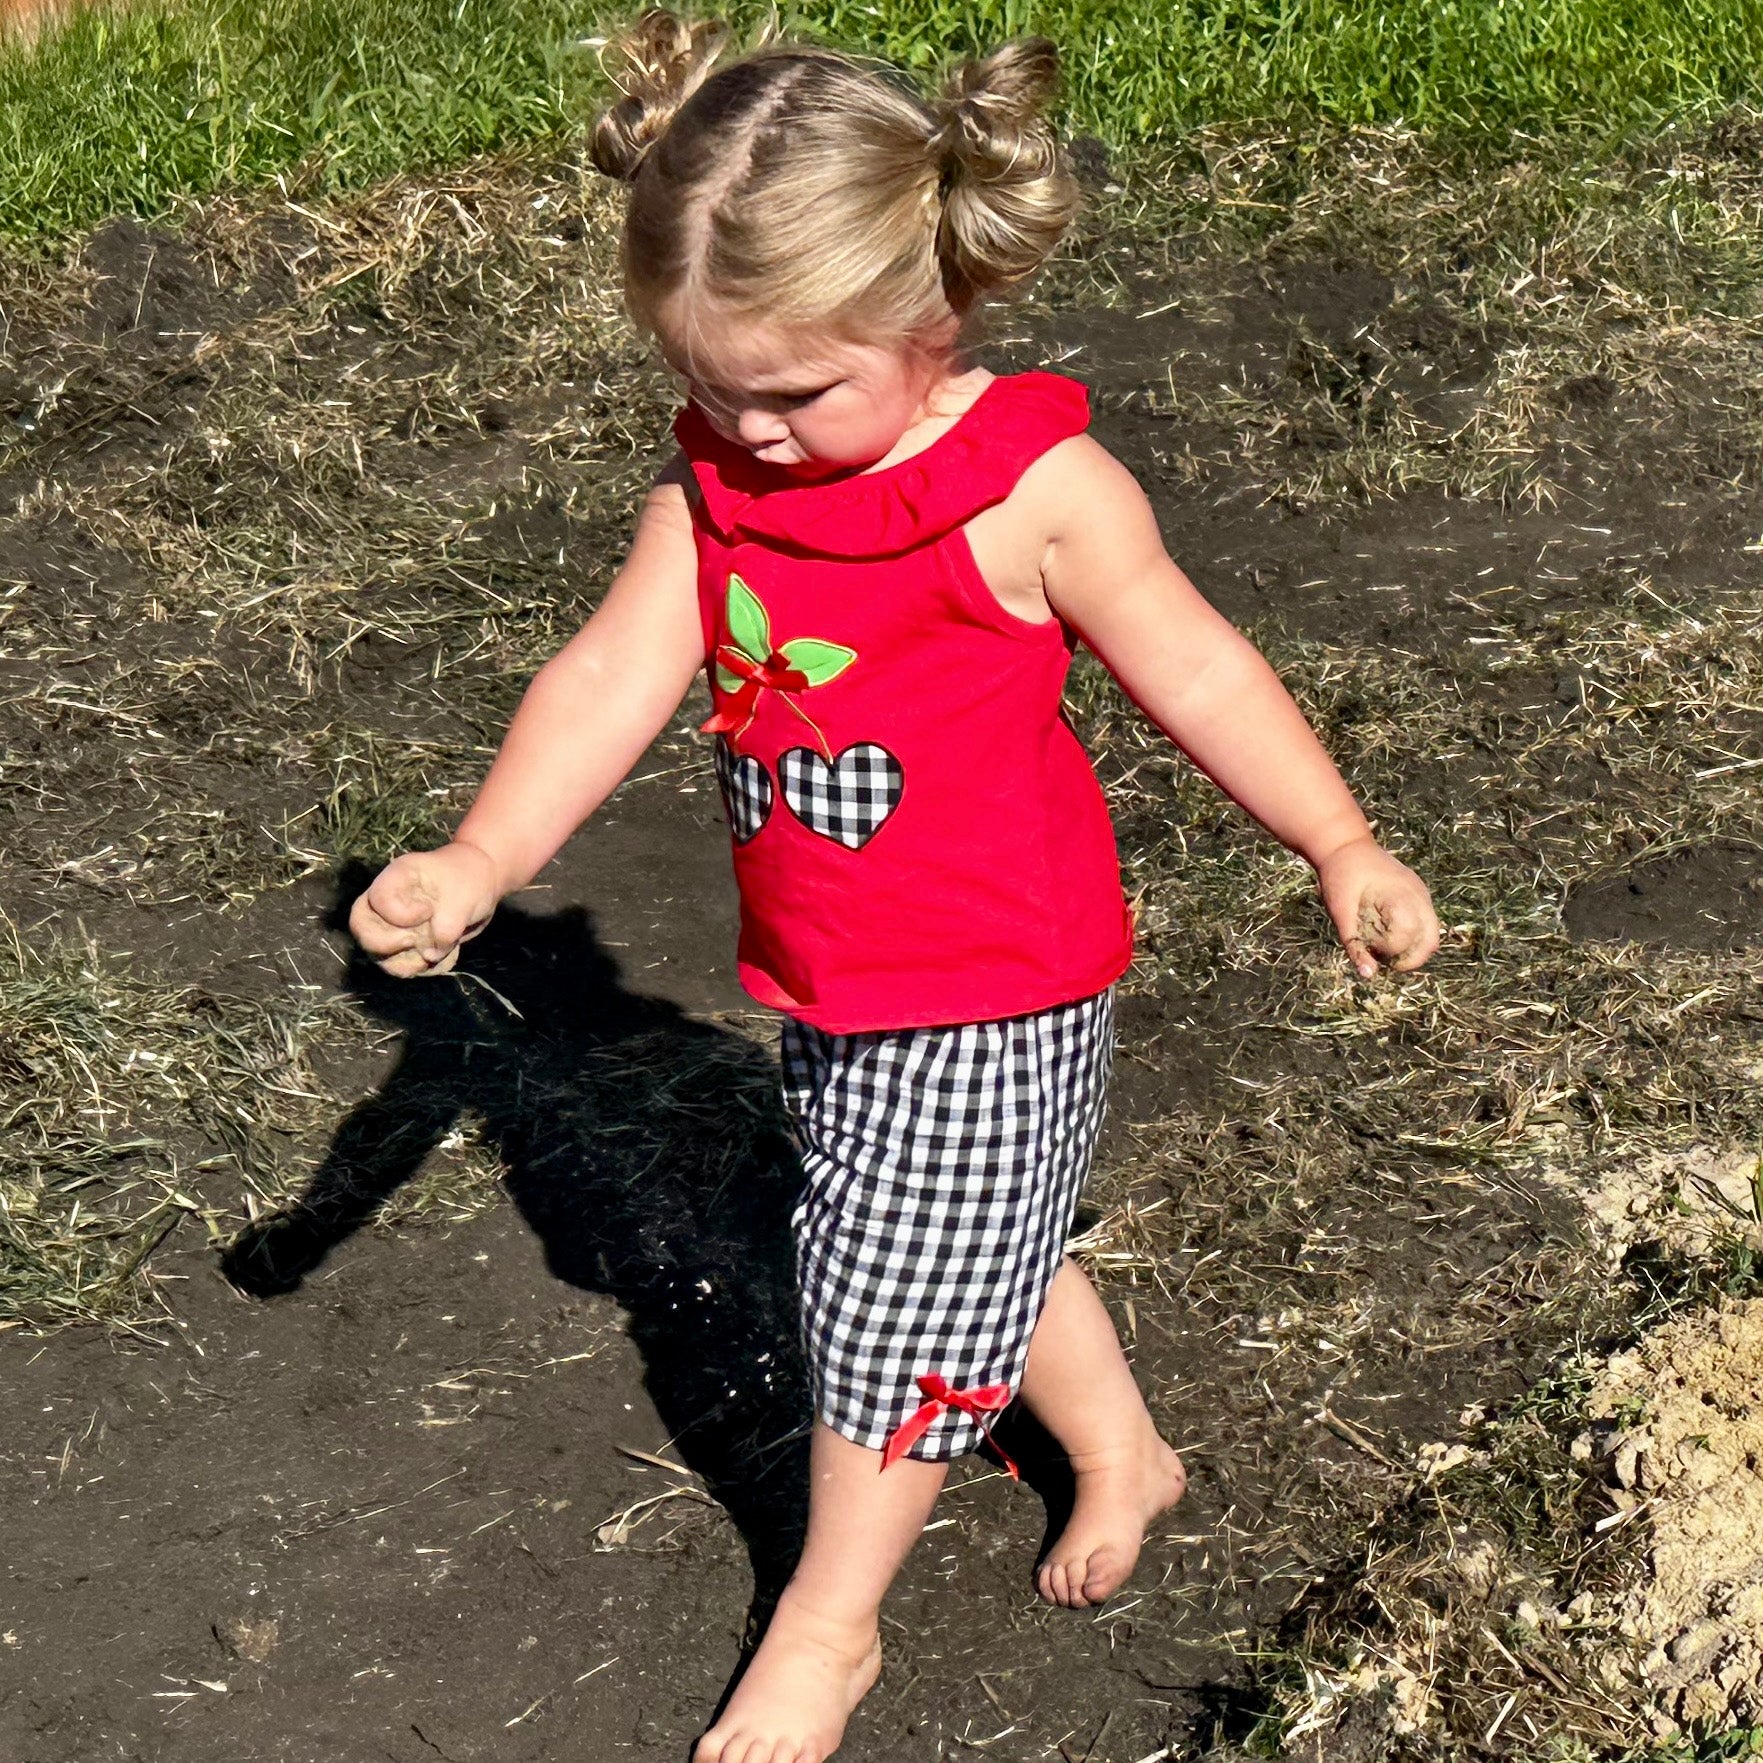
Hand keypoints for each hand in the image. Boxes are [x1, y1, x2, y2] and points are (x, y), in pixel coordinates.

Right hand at [348, 841, 501, 978]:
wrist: (482, 885)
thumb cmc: (469, 880)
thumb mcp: (464, 898)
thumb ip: (447, 926)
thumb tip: (429, 955)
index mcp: (396, 879)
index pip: (378, 901)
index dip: (400, 915)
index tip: (428, 910)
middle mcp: (386, 903)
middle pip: (361, 929)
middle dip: (386, 945)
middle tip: (414, 941)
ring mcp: (393, 926)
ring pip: (378, 955)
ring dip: (408, 964)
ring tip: (437, 953)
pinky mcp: (407, 945)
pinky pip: (403, 966)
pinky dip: (425, 967)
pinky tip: (446, 955)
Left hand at [1314, 837, 1439, 978]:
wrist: (1344, 845)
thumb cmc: (1339, 877)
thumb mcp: (1339, 911)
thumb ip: (1354, 944)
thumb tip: (1369, 975)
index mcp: (1400, 895)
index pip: (1408, 936)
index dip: (1389, 950)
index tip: (1369, 948)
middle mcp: (1418, 895)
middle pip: (1431, 941)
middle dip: (1409, 959)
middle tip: (1383, 960)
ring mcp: (1422, 894)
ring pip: (1432, 935)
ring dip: (1412, 949)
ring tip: (1384, 948)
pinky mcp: (1418, 895)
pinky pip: (1425, 924)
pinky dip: (1412, 937)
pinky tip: (1387, 934)